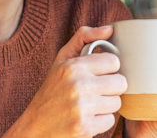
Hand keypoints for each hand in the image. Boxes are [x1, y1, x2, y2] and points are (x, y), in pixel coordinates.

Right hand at [5, 26, 126, 137]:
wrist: (36, 125)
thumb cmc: (52, 90)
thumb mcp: (62, 60)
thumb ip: (83, 38)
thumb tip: (110, 29)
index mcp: (73, 67)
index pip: (114, 61)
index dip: (107, 68)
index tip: (97, 74)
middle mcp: (78, 86)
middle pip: (120, 83)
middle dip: (110, 87)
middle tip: (95, 90)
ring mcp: (82, 108)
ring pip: (117, 102)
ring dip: (106, 105)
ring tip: (89, 104)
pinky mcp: (85, 127)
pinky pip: (110, 120)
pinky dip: (100, 121)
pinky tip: (87, 117)